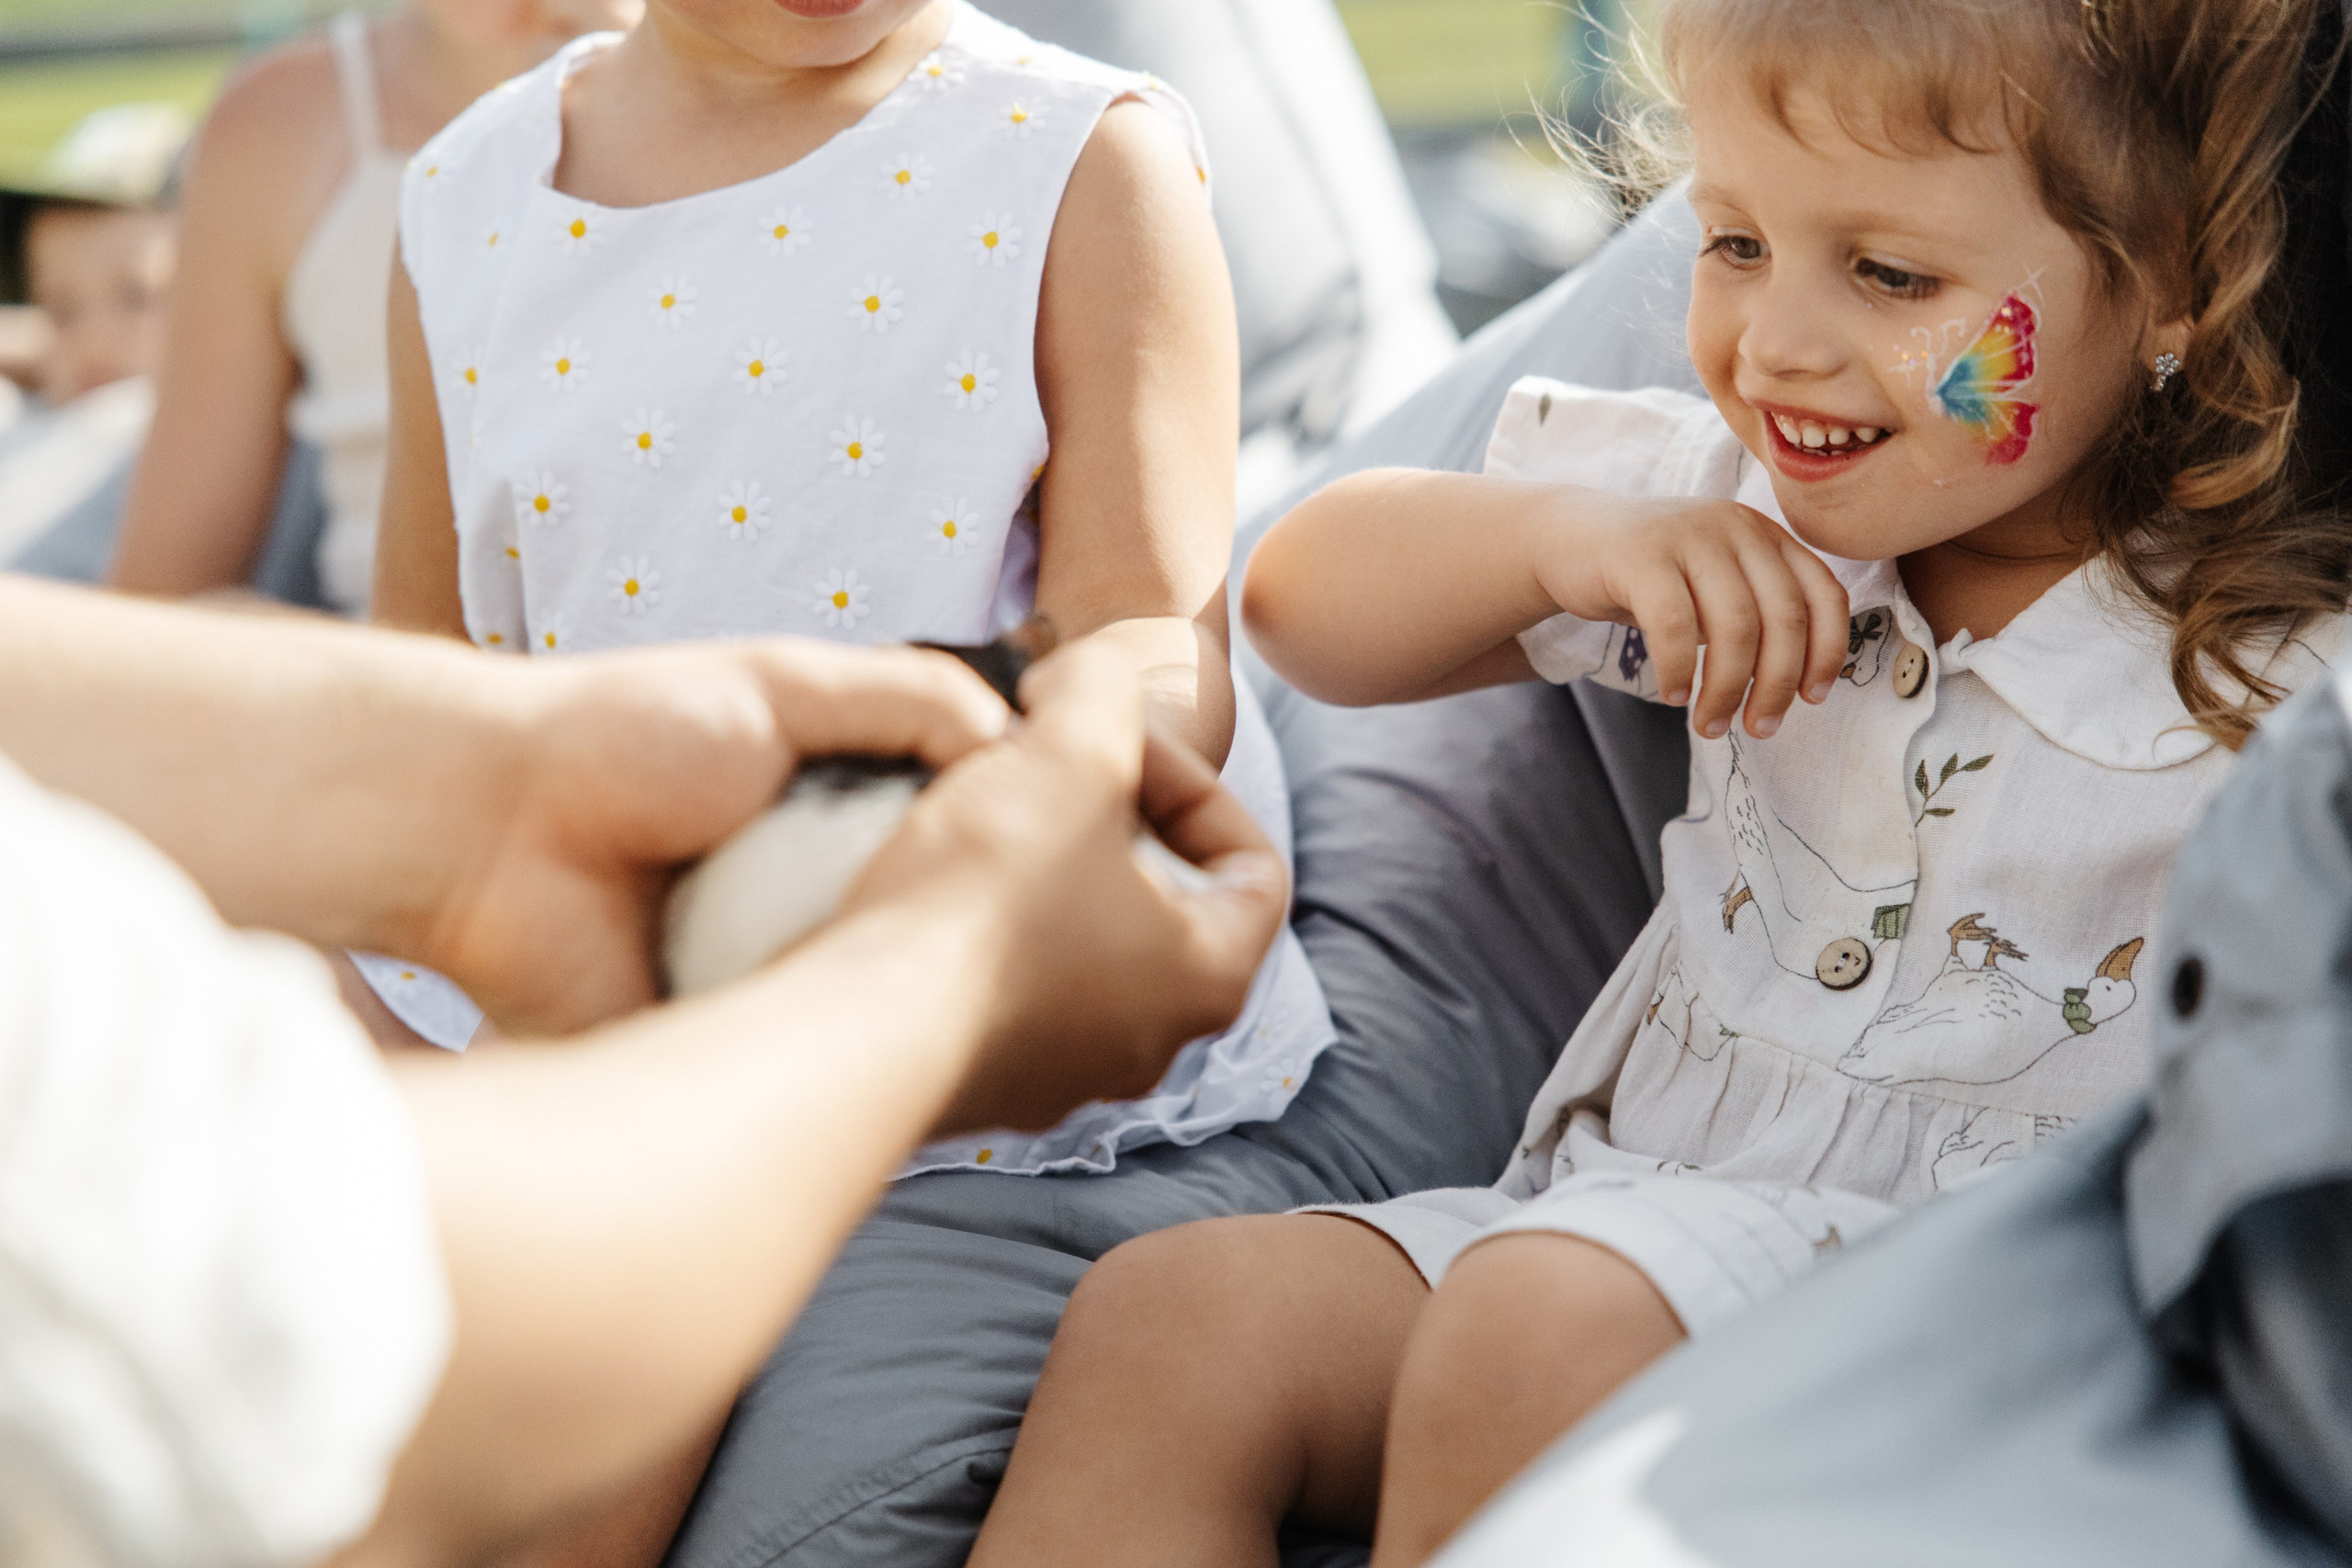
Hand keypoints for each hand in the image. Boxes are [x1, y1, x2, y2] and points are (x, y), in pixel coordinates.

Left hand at [431, 640, 1008, 1034]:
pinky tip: (881, 1035)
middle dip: (967, 935)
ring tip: (978, 995)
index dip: (1002, 849)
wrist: (490, 821)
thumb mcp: (787, 682)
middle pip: (924, 928)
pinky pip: (801, 1063)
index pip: (950, 841)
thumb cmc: (628, 732)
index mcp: (832, 811)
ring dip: (911, 997)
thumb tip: (1019, 745)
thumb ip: (908, 698)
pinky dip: (833, 1052)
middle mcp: (810, 897)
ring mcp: (771, 975)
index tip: (1065, 855)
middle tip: (1037, 941)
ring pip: (875, 1005)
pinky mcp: (725, 1046)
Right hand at [838, 642, 1289, 1134]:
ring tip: (976, 817)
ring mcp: (1062, 1080)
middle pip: (1157, 901)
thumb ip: (1105, 687)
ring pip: (1074, 946)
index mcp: (1208, 976)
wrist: (856, 1026)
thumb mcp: (1071, 749)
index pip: (1252, 866)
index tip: (1114, 747)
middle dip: (1103, 819)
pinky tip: (925, 888)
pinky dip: (978, 932)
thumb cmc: (988, 892)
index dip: (1194, 783)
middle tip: (1040, 768)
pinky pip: (998, 992)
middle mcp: (1150, 1045)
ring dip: (1037, 871)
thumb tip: (1090, 678)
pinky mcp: (980, 1089)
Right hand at [1535, 493, 1849, 738]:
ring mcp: (1690, 536)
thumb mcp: (1715, 586)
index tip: (1812, 699)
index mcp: (1766, 536)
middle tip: (1758, 729)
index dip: (1827, 652)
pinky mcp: (1640, 555)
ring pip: (1735, 626)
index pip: (1823, 594)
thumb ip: (1757, 614)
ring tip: (1709, 725)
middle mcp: (1737, 528)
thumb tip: (1797, 686)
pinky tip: (1672, 694)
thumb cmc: (1652, 577)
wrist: (1569, 539)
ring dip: (1727, 689)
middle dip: (1775, 685)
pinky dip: (1678, 670)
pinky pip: (1674, 626)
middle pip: (1783, 617)